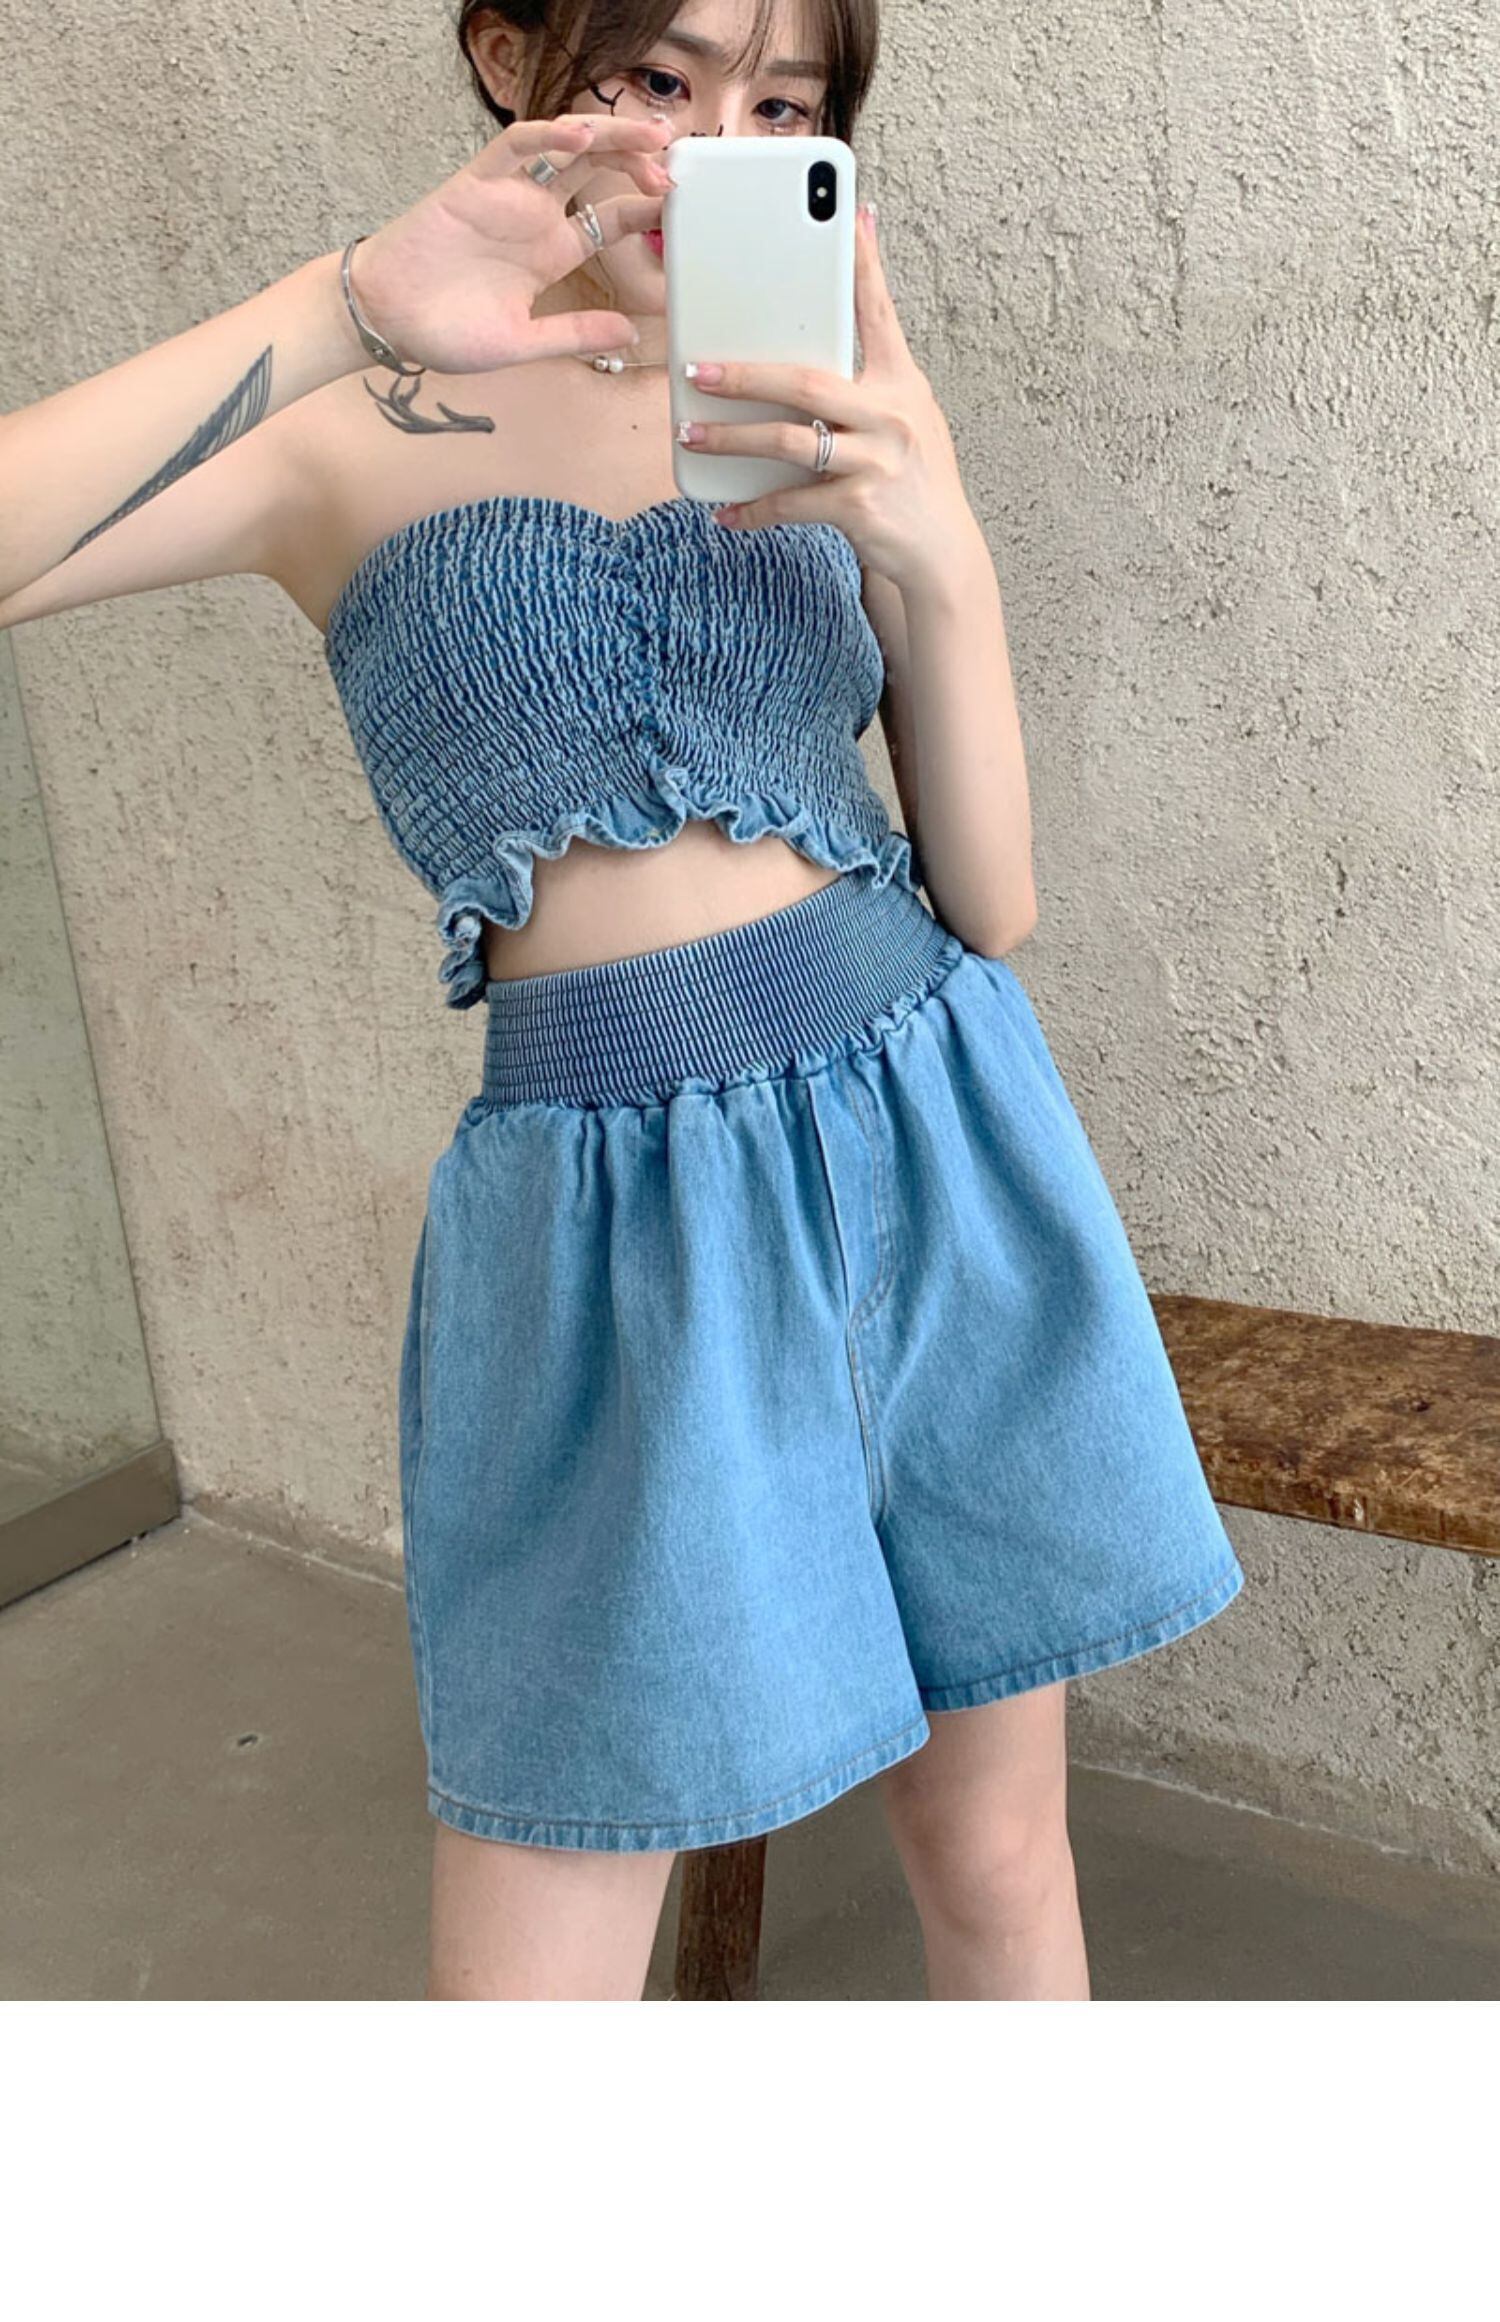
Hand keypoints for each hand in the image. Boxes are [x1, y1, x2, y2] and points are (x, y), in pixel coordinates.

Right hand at [348, 114, 675, 372]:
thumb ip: (573, 334)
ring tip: (648, 138)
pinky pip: (516, 147)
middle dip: (638, 161)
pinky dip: (547, 137)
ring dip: (608, 138)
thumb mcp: (523, 342)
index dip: (646, 210)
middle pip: (598, 173)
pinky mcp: (476, 183)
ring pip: (566, 149)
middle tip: (673, 166)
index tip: (679, 209)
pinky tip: (580, 139)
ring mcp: (508, 197)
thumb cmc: (447, 334)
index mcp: (551, 254)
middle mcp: (535, 218)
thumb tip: (628, 336)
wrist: (386, 322)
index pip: (611, 220)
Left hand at [679, 204, 975, 592]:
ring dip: (732, 439)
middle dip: (745, 374)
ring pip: (788, 442)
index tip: (851, 215)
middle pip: (807, 383)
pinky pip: (790, 503)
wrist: (941, 552)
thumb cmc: (911, 479)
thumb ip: (868, 378)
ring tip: (691, 434)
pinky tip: (725, 512)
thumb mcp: (905, 417)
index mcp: (902, 382)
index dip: (865, 263)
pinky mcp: (859, 507)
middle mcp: (892, 415)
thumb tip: (819, 344)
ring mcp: (876, 462)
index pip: (878, 312)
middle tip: (697, 368)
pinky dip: (753, 510)